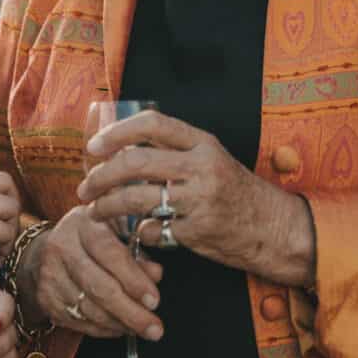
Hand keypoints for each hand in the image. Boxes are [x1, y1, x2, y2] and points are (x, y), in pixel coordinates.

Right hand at [21, 205, 163, 340]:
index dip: (133, 280)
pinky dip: (105, 329)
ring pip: (90, 309)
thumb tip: (155, 275)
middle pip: (99, 287)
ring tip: (142, 328)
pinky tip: (121, 327)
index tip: (154, 300)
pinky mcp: (47, 300)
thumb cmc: (90, 236)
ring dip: (120, 324)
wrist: (45, 250)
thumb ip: (137, 250)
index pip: (109, 253)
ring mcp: (51, 276)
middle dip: (131, 312)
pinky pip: (80, 322)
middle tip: (154, 328)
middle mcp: (62, 248)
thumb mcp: (115, 229)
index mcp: (83, 223)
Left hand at [77, 110, 313, 287]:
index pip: (152, 123)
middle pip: (136, 162)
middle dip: (101, 175)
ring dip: (107, 206)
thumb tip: (120, 147)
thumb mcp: (211, 158)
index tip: (94, 146)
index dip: (117, 132)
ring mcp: (200, 200)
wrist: (272, 227)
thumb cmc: (234, 190)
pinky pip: (152, 230)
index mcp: (202, 142)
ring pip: (137, 198)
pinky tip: (135, 233)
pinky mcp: (197, 232)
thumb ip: (174, 150)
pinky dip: (137, 233)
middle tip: (85, 186)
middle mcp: (201, 167)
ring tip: (95, 211)